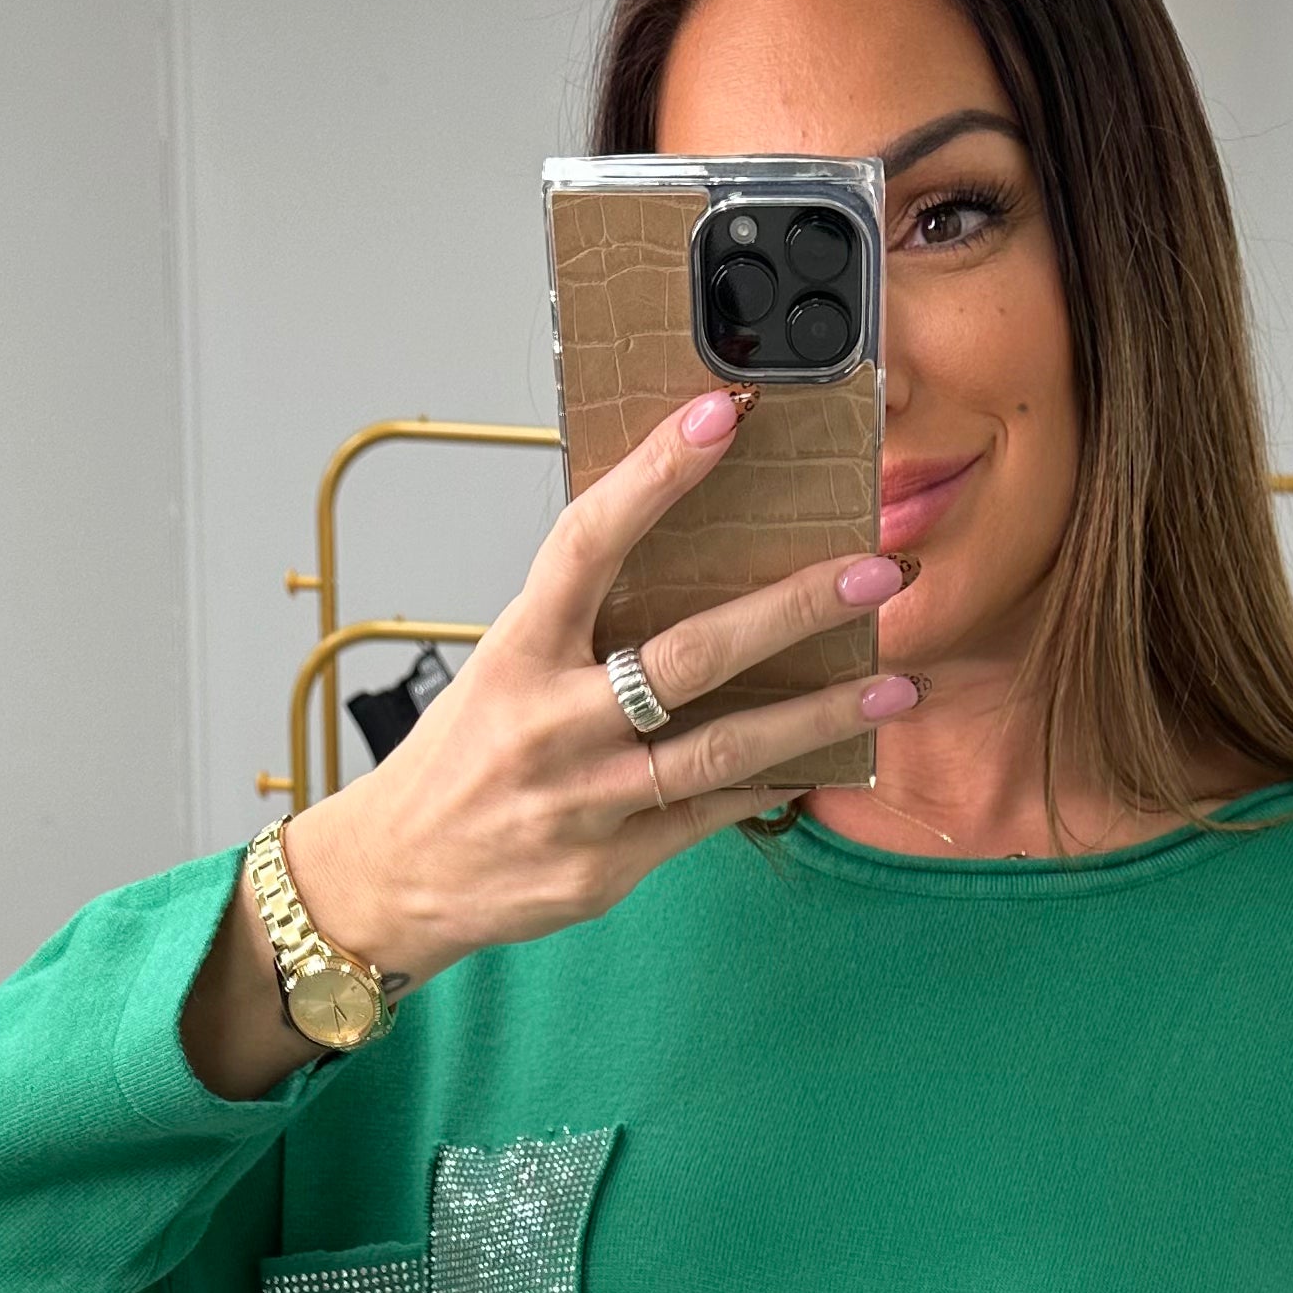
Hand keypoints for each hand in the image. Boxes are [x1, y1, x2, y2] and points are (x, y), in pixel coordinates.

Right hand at [181, 385, 917, 1097]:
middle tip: (875, 573)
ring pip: (721, 750)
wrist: (398, 876)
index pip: (588, 543)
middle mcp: (549, 724)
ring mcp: (584, 802)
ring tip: (894, 684)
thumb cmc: (461, 760)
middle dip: (791, 610)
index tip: (723, 416)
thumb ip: (582, 626)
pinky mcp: (608, 867)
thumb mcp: (502, 670)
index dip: (655, 475)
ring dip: (818, 715)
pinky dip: (770, 782)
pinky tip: (827, 757)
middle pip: (687, 655)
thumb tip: (684, 559)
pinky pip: (710, 816)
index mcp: (517, 652)